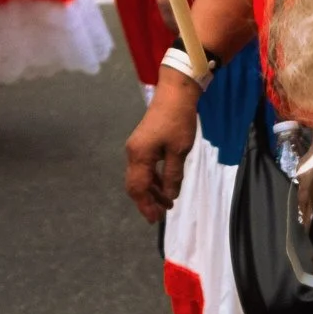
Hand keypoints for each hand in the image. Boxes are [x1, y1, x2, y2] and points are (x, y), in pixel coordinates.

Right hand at [126, 77, 200, 221]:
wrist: (175, 94)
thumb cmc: (178, 121)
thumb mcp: (179, 151)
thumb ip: (172, 175)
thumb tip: (169, 195)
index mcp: (139, 156)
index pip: (138, 188)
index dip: (146, 205)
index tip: (155, 219)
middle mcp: (133, 153)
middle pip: (135, 185)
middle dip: (147, 201)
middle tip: (161, 214)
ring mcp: (136, 148)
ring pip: (140, 177)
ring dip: (152, 191)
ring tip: (167, 203)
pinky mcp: (143, 143)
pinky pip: (144, 168)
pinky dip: (153, 179)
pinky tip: (165, 186)